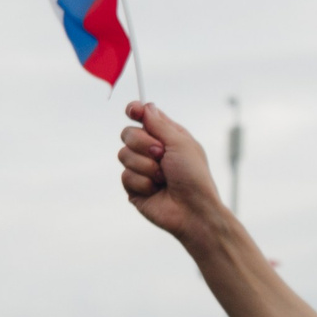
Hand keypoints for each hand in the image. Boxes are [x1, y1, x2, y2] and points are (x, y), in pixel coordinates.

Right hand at [116, 103, 229, 247]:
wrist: (192, 210)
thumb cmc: (194, 176)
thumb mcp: (181, 144)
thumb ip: (160, 125)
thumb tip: (146, 106)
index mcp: (168, 137)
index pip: (144, 117)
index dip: (135, 111)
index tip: (132, 110)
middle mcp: (153, 151)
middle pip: (128, 133)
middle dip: (143, 143)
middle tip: (161, 155)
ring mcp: (142, 168)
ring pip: (123, 155)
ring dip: (145, 166)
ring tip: (163, 178)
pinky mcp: (134, 187)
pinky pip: (125, 176)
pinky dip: (142, 183)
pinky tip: (156, 190)